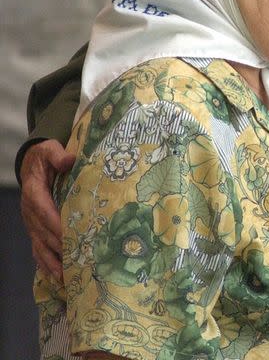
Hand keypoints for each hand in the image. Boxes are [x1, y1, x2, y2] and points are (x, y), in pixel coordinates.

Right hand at [19, 140, 74, 280]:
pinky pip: (38, 250)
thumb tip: (69, 160)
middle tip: (77, 262)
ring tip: (66, 278)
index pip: (44, 212)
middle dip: (59, 249)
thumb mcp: (49, 150)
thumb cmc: (45, 158)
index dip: (55, 225)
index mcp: (34, 193)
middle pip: (43, 234)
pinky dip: (47, 265)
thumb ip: (57, 155)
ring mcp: (32, 224)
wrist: (33, 165)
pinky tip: (58, 278)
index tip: (68, 237)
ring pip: (40, 247)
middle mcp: (30, 213)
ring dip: (53, 263)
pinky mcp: (35, 231)